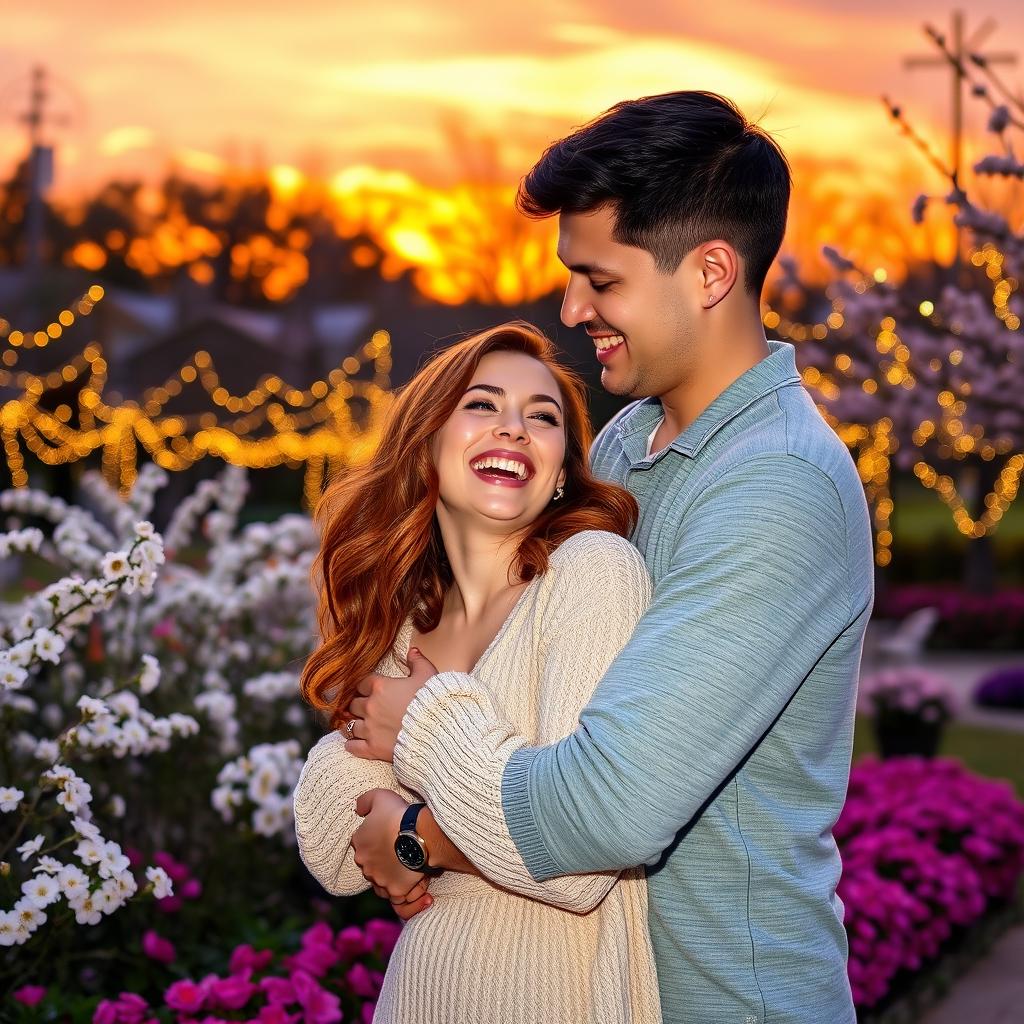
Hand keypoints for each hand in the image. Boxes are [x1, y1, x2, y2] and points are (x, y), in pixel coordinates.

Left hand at [346, 648, 436, 760]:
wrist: (438, 730)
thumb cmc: (433, 701)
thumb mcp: (428, 674)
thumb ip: (418, 661)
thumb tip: (412, 650)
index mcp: (380, 687)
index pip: (362, 683)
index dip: (365, 686)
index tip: (369, 689)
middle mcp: (371, 707)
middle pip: (353, 704)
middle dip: (358, 705)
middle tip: (364, 707)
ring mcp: (370, 728)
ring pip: (349, 725)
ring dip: (353, 724)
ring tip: (357, 724)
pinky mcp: (373, 748)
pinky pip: (353, 746)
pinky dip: (352, 744)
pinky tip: (353, 743)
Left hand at [352, 790, 432, 915]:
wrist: (419, 834)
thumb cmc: (399, 815)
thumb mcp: (380, 796)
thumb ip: (365, 801)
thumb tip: (358, 809)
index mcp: (359, 842)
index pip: (362, 843)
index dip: (375, 840)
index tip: (388, 835)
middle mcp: (365, 864)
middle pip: (371, 864)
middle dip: (382, 860)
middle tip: (399, 851)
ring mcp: (379, 879)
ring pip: (382, 881)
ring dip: (391, 877)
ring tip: (406, 869)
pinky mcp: (396, 890)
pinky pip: (397, 896)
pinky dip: (404, 892)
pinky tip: (413, 883)